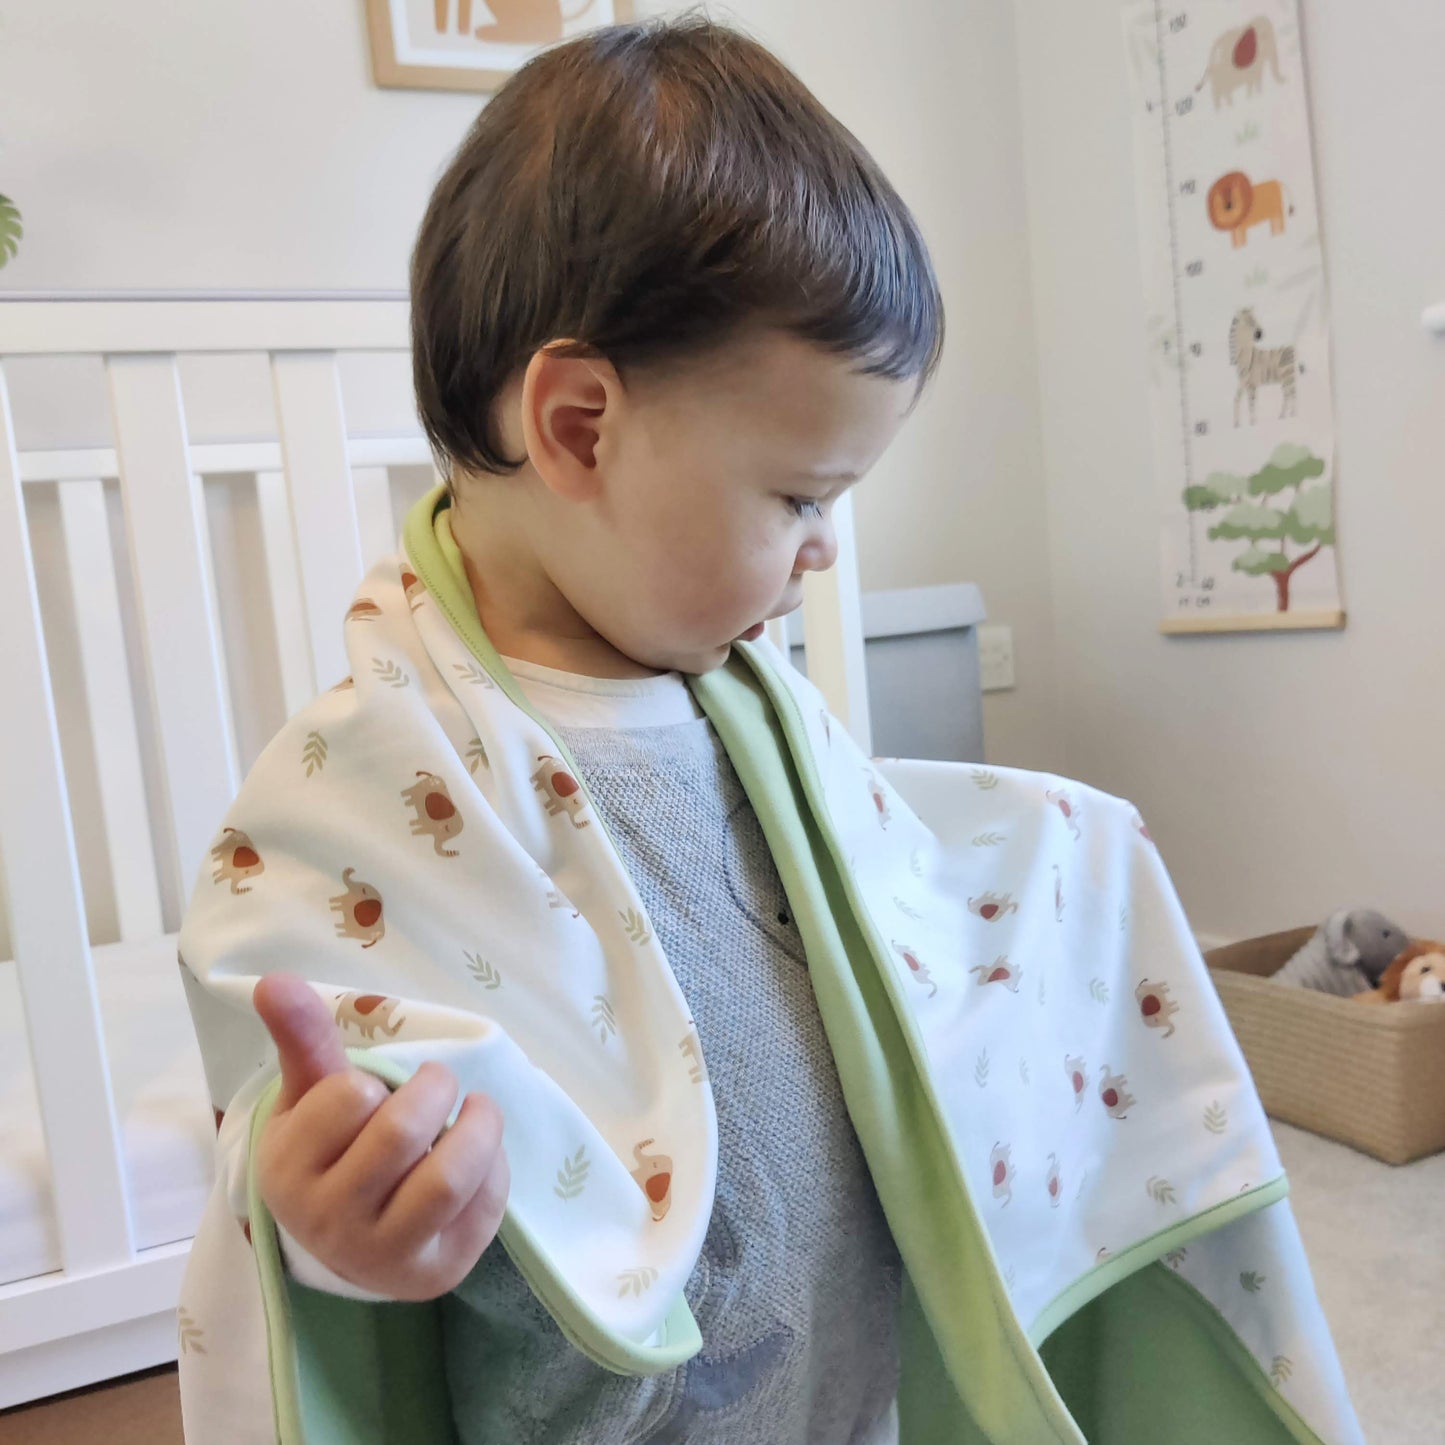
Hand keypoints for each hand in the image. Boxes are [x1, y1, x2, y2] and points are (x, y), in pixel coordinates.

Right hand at [251, 973, 508, 1300]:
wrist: (349, 1243)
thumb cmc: (333, 1151)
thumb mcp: (311, 1097)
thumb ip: (303, 1039)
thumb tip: (275, 979)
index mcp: (289, 1171)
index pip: (347, 1098)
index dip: (370, 1082)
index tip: (371, 1090)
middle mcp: (330, 1223)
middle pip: (402, 1134)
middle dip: (433, 1089)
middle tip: (437, 1082)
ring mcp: (385, 1255)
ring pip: (448, 1178)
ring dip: (478, 1127)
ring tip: (477, 1110)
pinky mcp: (438, 1273)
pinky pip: (484, 1205)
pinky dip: (496, 1166)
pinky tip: (481, 1156)